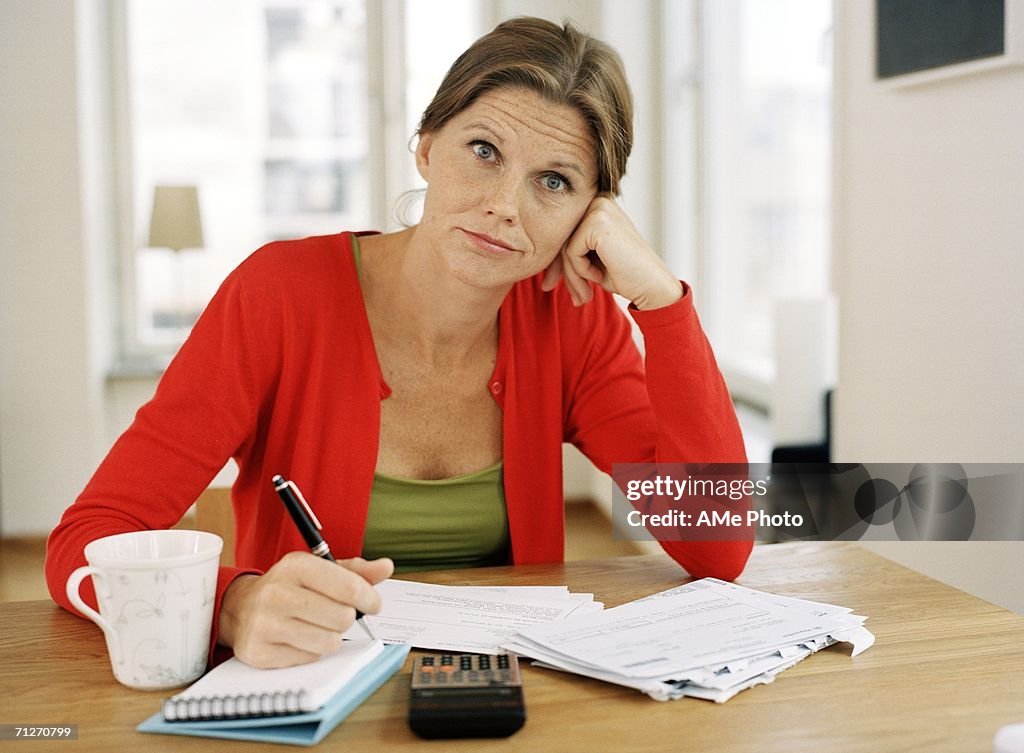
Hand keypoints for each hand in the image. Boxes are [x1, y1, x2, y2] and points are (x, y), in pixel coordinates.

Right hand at [218, 553, 393, 668]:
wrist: (241, 607)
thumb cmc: (290, 586)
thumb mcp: (320, 570)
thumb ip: (356, 570)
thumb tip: (386, 567)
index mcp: (295, 566)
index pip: (349, 587)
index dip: (369, 598)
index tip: (373, 604)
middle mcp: (277, 593)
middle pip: (342, 617)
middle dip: (347, 617)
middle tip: (336, 613)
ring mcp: (265, 624)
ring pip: (329, 642)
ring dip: (331, 636)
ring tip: (317, 625)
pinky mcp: (260, 652)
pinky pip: (309, 658)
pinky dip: (311, 650)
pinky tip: (298, 637)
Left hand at [542, 196, 681, 309]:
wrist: (652, 286)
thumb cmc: (624, 274)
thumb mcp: (589, 259)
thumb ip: (568, 250)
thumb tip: (534, 255)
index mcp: (596, 205)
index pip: (563, 231)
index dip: (555, 261)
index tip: (549, 284)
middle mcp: (598, 200)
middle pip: (560, 237)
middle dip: (560, 270)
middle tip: (563, 294)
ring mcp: (599, 208)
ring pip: (564, 246)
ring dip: (572, 276)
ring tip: (584, 294)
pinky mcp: (597, 221)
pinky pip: (571, 251)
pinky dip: (582, 270)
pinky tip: (599, 276)